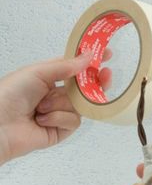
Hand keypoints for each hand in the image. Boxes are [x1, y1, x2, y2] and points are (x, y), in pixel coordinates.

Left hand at [0, 49, 111, 164]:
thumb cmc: (12, 94)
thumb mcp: (37, 72)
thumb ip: (65, 66)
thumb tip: (88, 56)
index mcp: (50, 78)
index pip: (75, 68)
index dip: (90, 61)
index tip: (107, 54)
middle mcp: (57, 95)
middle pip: (84, 88)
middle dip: (95, 81)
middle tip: (105, 75)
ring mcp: (60, 113)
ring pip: (79, 105)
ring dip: (60, 104)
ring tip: (40, 108)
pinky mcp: (62, 131)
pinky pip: (73, 121)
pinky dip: (58, 118)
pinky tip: (42, 120)